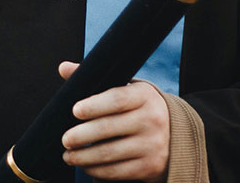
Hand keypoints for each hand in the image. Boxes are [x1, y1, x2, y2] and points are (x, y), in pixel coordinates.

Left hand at [58, 61, 169, 181]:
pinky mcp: (150, 167)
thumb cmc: (139, 106)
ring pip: (111, 153)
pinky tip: (85, 166)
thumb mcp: (126, 87)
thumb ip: (95, 79)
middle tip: (65, 139)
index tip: (75, 110)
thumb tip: (63, 68)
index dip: (94, 105)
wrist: (176, 134)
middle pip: (110, 128)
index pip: (117, 99)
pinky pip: (119, 172)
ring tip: (68, 155)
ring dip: (85, 157)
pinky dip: (98, 171)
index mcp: (143, 96)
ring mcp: (152, 145)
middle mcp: (151, 120)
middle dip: (82, 135)